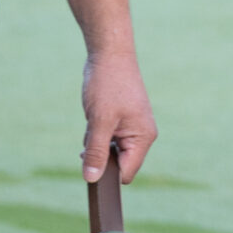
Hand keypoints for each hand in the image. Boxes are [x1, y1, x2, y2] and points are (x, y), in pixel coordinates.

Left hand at [81, 51, 155, 183]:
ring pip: (110, 151)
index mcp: (143, 137)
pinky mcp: (122, 120)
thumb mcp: (99, 121)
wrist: (109, 54)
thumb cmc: (108, 84)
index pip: (126, 173)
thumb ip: (96, 152)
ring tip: (94, 122)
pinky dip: (97, 133)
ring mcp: (132, 127)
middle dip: (100, 156)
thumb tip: (91, 179)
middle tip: (89, 139)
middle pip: (119, 164)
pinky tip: (93, 117)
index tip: (90, 165)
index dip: (107, 174)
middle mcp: (141, 134)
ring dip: (97, 143)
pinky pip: (108, 138)